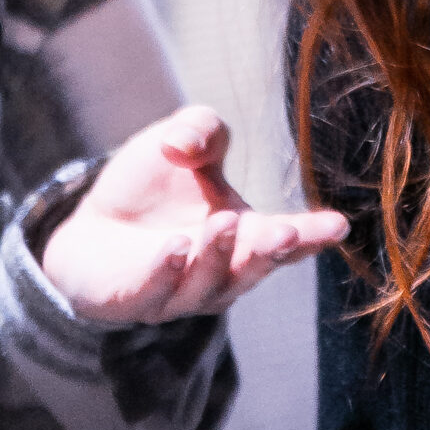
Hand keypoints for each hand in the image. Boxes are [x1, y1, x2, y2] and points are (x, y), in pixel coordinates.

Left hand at [41, 105, 349, 324]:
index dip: (314, 235)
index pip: (287, 239)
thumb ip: (200, 128)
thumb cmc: (151, 185)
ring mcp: (178, 293)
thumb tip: (186, 142)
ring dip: (217, 257)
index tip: (339, 226)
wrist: (90, 226)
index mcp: (246, 235)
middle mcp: (220, 271)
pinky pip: (153, 293)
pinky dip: (166, 274)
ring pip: (206, 285)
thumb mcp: (182, 140)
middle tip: (285, 234)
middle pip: (252, 268)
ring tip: (222, 223)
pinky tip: (174, 249)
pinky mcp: (131, 301)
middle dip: (270, 254)